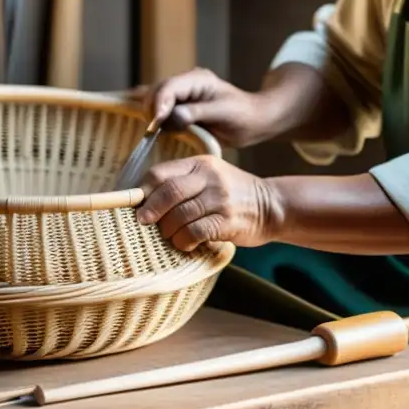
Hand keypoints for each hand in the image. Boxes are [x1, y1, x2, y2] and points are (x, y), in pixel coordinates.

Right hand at [127, 67, 276, 147]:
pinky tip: (132, 114)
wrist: (255, 120)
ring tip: (149, 130)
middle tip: (152, 130)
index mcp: (198, 80)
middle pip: (157, 91)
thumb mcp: (224, 114)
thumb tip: (172, 117)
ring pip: (154, 98)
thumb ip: (197, 113)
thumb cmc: (244, 117)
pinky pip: (158, 105)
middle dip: (151, 109)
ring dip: (149, 113)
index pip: (170, 86)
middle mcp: (186, 83)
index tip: (156, 122)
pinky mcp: (179, 105)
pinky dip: (147, 111)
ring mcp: (181, 94)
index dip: (159, 103)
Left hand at [135, 155, 279, 251]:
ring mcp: (220, 199)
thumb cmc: (233, 194)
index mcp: (200, 164)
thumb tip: (143, 201)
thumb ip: (183, 183)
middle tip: (142, 222)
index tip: (135, 205)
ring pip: (179, 215)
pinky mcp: (227, 221)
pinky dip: (183, 241)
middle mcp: (209, 178)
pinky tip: (185, 244)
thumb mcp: (211, 177)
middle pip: (168, 192)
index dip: (143, 190)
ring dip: (167, 230)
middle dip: (150, 210)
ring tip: (169, 236)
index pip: (161, 173)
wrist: (273, 205)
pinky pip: (194, 232)